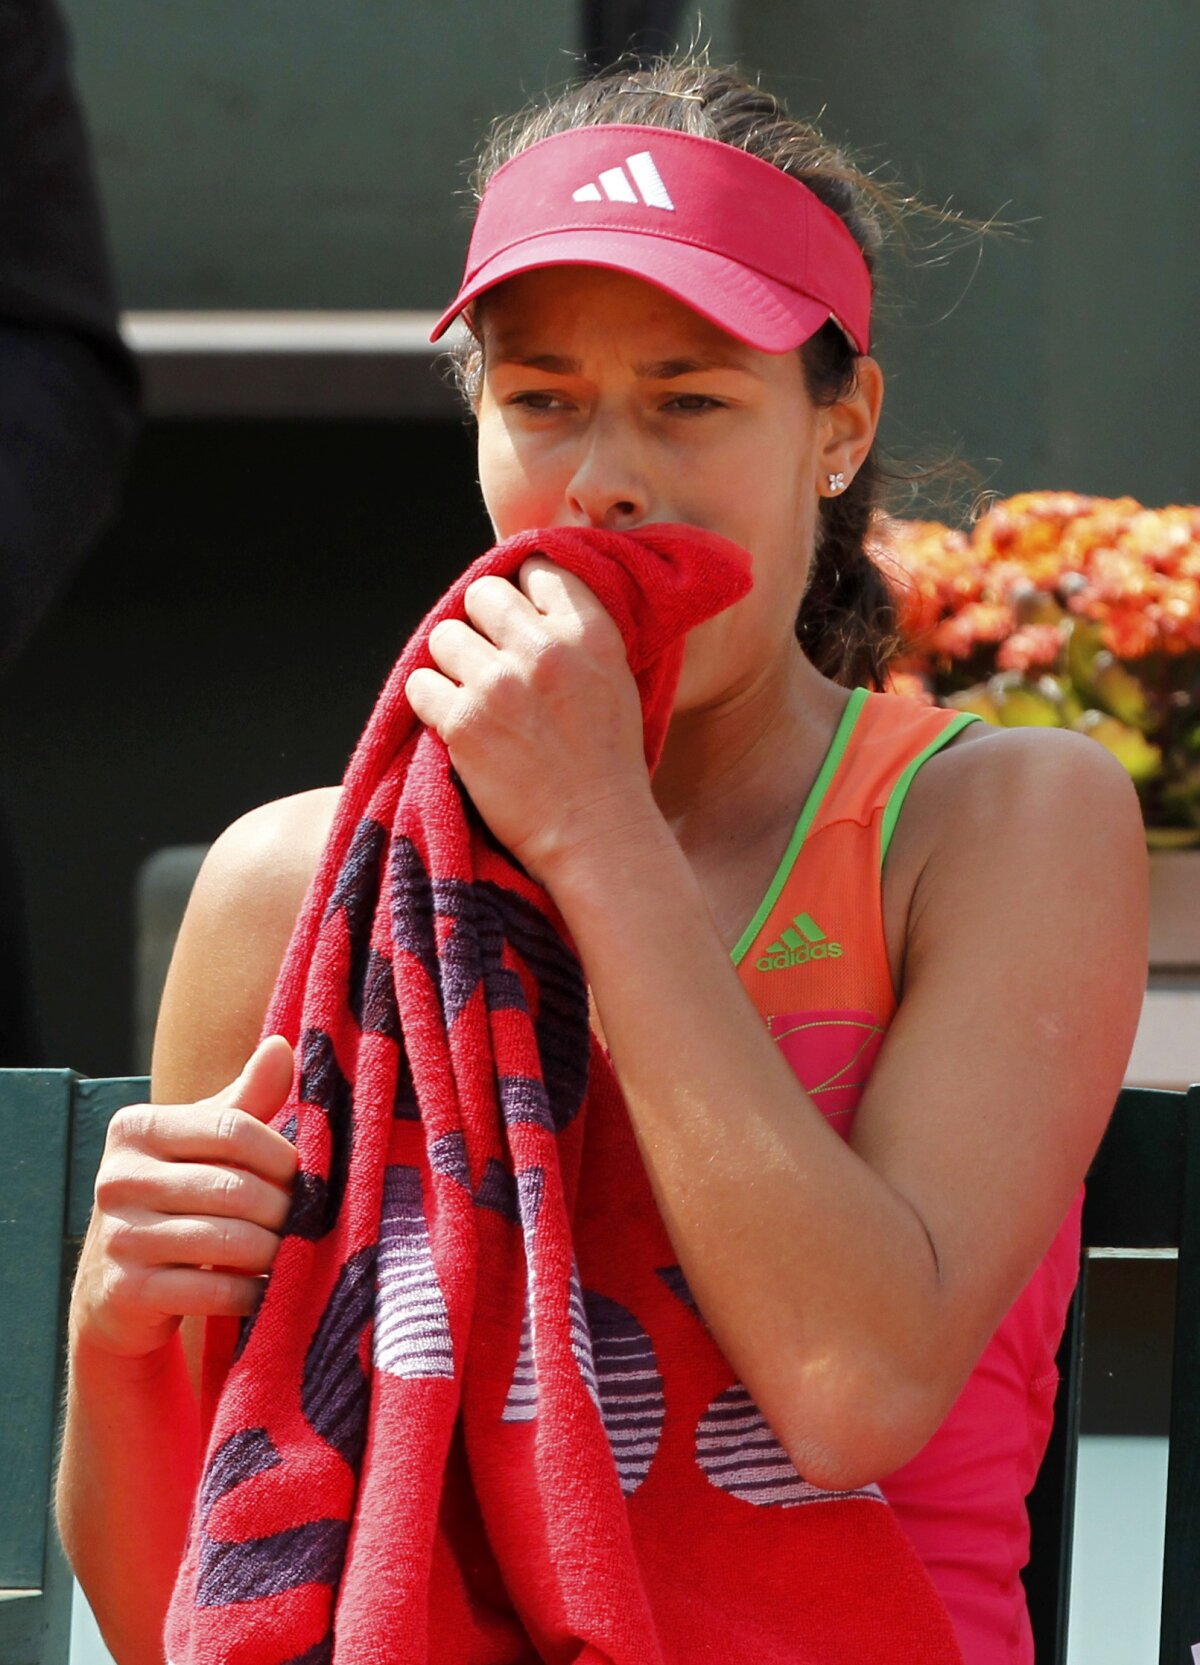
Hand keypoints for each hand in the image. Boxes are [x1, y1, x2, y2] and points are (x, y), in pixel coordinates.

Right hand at [70, 1036, 297, 1359]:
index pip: (233, 1128)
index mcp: (136, 1129)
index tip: (303, 1175)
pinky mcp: (127, 1291)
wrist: (117, 1292)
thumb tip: (281, 1045)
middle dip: (284, 1209)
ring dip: (273, 1251)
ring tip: (292, 1252)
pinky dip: (252, 1292)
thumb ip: (245, 1099)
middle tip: (307, 1221)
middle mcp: (117, 1178)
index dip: (282, 1155)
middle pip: (234, 1187)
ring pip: (228, 1240)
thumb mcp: (203, 1144)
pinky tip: (265, 1289)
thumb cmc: (177, 1198)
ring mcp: (118, 1236)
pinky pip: (213, 1290)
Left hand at [405, 557, 662, 881]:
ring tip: (472, 696)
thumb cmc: (608, 764)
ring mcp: (499, 684)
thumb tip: (533, 595)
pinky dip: (429, 703)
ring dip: (451, 664)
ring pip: (443, 636)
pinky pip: (419, 684)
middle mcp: (544, 649)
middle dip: (480, 624)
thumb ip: (579, 634)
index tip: (521, 622)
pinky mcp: (462, 722)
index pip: (538, 568)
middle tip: (491, 661)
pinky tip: (453, 723)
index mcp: (591, 632)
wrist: (595, 833)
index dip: (524, 594)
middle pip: (482, 593)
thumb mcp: (615, 679)